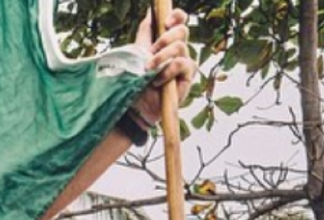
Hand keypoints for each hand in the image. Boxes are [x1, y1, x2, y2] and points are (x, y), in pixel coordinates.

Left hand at [132, 9, 195, 125]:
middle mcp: (178, 49)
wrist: (135, 104)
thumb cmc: (136, 79)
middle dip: (166, 37)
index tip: (166, 21)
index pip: (179, 20)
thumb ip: (146, 32)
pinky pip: (181, 64)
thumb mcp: (138, 51)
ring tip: (149, 69)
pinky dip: (167, 71)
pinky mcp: (187, 76)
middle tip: (152, 50)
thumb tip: (150, 12)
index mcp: (166, 40)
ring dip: (162, 56)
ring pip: (180, 47)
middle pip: (182, 31)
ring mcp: (184, 62)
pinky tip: (157, 81)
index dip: (177, 16)